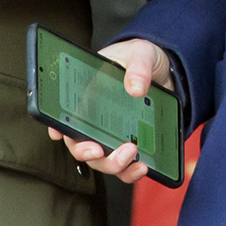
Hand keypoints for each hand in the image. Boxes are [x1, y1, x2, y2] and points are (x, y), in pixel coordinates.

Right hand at [47, 39, 173, 183]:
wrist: (166, 69)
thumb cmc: (142, 57)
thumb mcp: (141, 53)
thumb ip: (138, 66)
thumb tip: (136, 88)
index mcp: (89, 96)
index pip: (66, 116)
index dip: (59, 127)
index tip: (60, 135)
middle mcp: (95, 120)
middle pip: (81, 145)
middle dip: (88, 153)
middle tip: (101, 151)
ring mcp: (112, 134)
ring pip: (102, 161)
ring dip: (113, 165)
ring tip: (132, 158)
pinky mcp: (131, 143)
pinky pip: (125, 166)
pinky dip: (130, 172)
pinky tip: (142, 166)